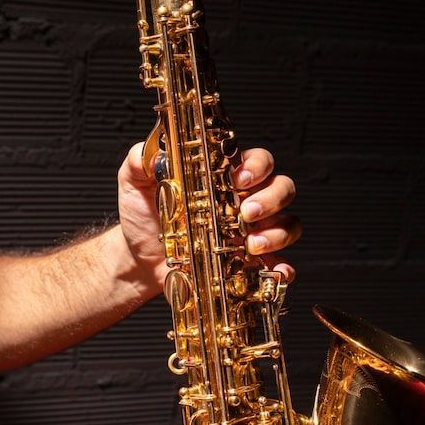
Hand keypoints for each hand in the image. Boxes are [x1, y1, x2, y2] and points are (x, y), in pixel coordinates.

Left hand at [116, 142, 301, 290]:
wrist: (139, 260)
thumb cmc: (144, 217)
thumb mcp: (136, 183)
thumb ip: (141, 160)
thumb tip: (151, 152)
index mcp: (226, 178)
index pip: (258, 161)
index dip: (257, 166)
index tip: (239, 179)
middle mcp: (246, 202)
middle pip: (282, 188)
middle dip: (271, 199)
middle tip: (245, 213)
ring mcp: (252, 233)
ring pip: (288, 224)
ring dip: (277, 233)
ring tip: (250, 245)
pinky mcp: (250, 265)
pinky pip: (280, 265)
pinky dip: (284, 268)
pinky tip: (274, 272)